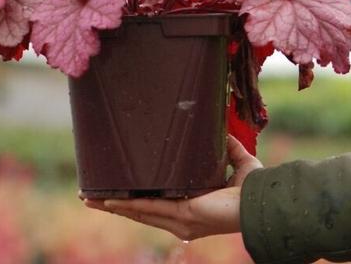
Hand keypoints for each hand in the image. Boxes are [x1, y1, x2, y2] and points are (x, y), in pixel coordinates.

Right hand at [82, 135, 261, 240]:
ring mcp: (178, 219)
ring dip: (113, 204)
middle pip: (138, 211)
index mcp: (189, 208)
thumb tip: (220, 132)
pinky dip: (127, 205)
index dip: (134, 200)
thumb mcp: (237, 163)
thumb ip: (227, 149)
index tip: (115, 193)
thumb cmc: (253, 189)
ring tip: (90, 198)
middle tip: (90, 197)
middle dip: (114, 204)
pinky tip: (110, 200)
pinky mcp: (181, 214)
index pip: (155, 206)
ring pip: (137, 211)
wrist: (260, 201)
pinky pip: (148, 209)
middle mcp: (180, 218)